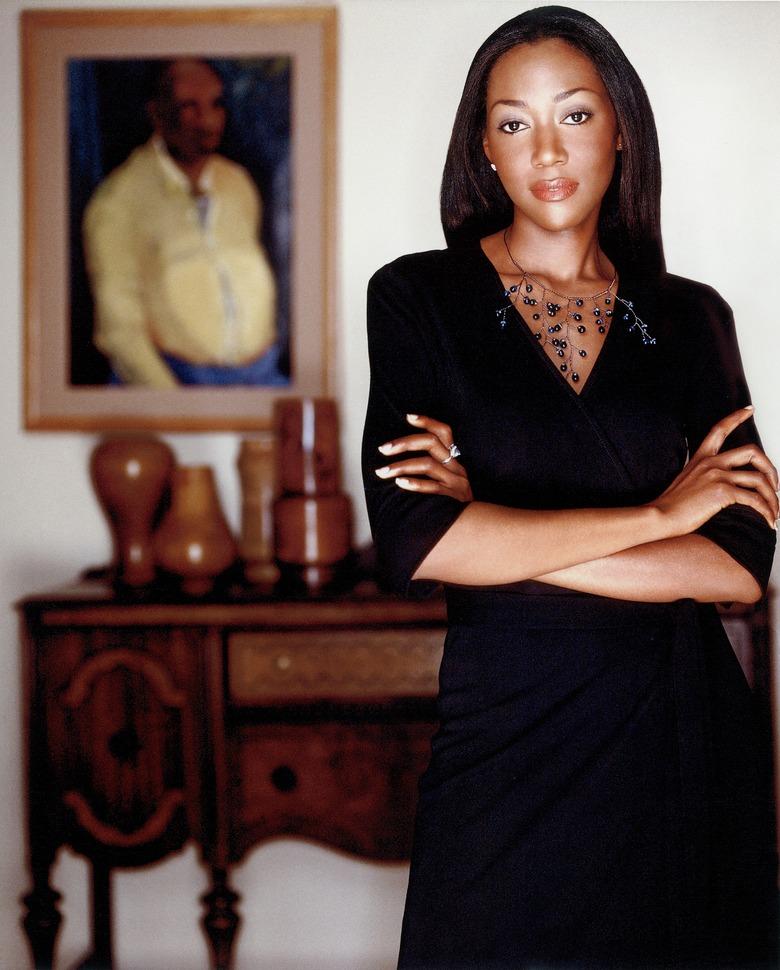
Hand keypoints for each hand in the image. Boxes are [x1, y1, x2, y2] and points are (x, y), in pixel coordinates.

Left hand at [375, 414, 473, 501]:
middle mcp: (456, 468)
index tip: (408, 416)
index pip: (444, 432)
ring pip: (428, 465)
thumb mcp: (449, 481)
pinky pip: (432, 488)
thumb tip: (401, 459)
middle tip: (383, 449)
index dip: (428, 421)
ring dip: (401, 466)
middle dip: (405, 443)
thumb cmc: (454, 504)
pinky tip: (399, 483)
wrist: (477, 528)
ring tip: (382, 472)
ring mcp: (455, 484)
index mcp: (454, 460)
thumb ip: (432, 469)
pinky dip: (415, 484)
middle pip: (432, 444)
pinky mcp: (452, 500)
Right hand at [650, 407, 778, 533]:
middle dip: (770, 469)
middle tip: (774, 485)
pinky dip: (766, 511)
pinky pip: (755, 499)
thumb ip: (703, 477)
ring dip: (771, 498)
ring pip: (759, 479)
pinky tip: (768, 521)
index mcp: (701, 459)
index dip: (736, 417)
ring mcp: (717, 476)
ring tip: (774, 513)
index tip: (748, 410)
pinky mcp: (722, 492)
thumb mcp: (686, 483)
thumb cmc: (670, 506)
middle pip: (752, 452)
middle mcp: (711, 463)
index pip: (719, 430)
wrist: (660, 517)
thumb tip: (722, 485)